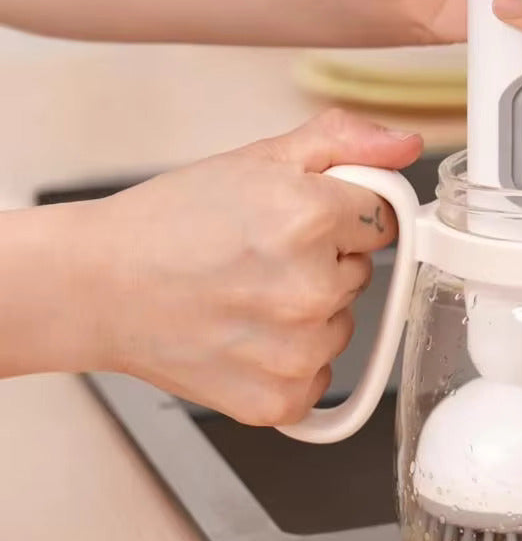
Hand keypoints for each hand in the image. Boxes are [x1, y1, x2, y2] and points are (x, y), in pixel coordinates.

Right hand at [83, 111, 420, 424]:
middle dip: (324, 260)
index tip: (301, 220)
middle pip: (361, 271)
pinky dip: (290, 360)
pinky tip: (245, 336)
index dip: (342, 214)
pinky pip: (319, 374)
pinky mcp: (280, 399)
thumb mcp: (260, 157)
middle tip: (260, 255)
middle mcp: (310, 289)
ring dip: (309, 312)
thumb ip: (344, 141)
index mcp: (310, 217)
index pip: (382, 218)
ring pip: (342, 323)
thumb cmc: (170, 222)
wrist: (98, 286)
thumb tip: (404, 145)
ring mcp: (296, 351)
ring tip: (245, 295)